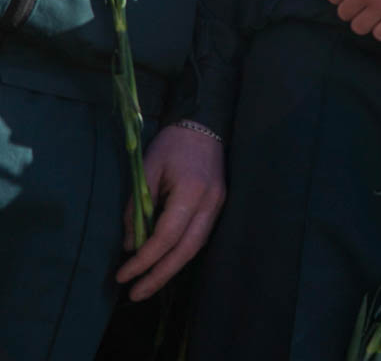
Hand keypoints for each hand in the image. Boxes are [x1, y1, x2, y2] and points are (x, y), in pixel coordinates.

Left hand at [115, 123, 224, 299]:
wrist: (204, 125)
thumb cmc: (172, 144)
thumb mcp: (146, 171)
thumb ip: (138, 208)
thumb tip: (131, 244)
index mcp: (192, 192)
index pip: (167, 236)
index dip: (144, 259)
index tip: (123, 275)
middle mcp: (210, 203)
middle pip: (187, 250)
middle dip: (160, 275)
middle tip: (136, 294)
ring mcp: (218, 205)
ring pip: (196, 247)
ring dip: (171, 268)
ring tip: (147, 284)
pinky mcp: (218, 205)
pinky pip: (199, 236)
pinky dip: (181, 253)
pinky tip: (164, 262)